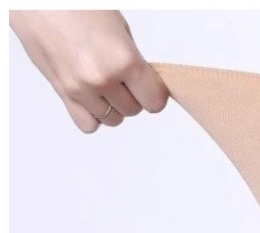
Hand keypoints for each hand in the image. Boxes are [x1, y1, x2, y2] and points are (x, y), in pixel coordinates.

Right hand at [9, 10, 168, 132]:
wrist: (36, 1)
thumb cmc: (75, 5)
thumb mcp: (118, 28)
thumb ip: (134, 61)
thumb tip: (145, 83)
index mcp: (123, 59)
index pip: (155, 101)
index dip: (154, 93)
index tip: (149, 85)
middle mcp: (102, 78)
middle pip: (134, 110)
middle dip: (132, 96)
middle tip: (121, 76)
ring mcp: (81, 89)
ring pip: (113, 119)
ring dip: (113, 106)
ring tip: (103, 82)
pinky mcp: (63, 93)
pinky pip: (88, 124)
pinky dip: (93, 115)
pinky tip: (90, 96)